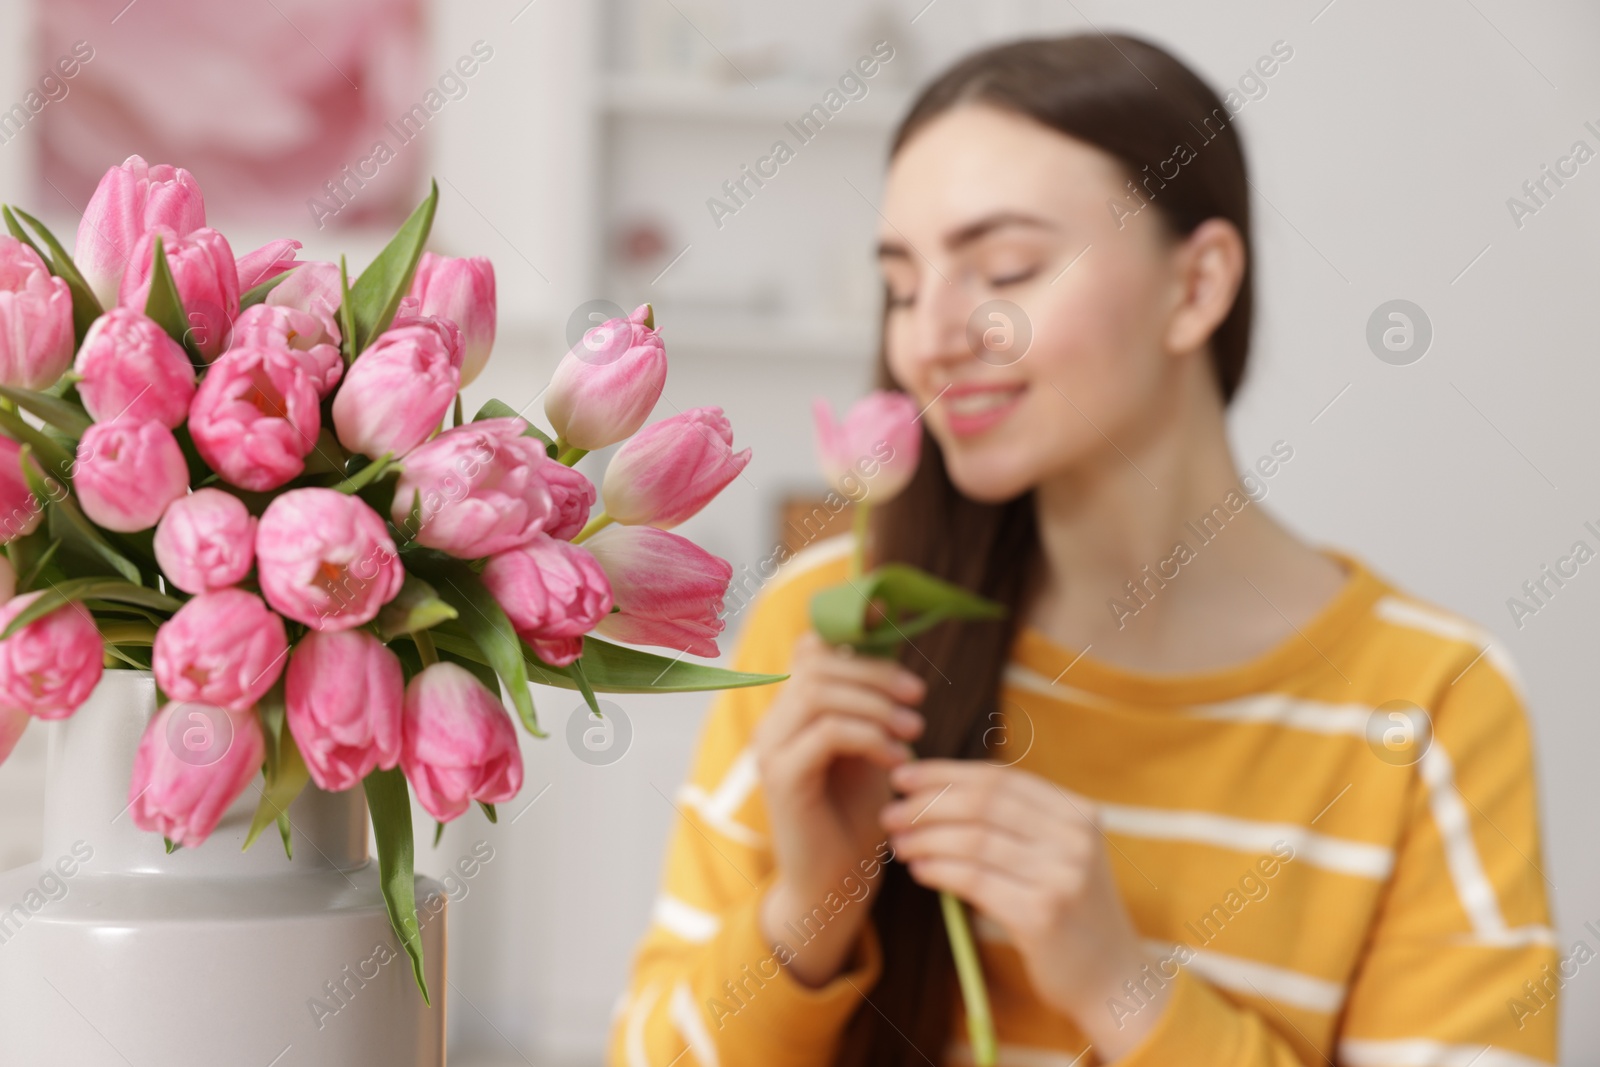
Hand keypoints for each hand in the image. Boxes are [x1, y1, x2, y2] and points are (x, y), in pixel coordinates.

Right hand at [753, 632, 925, 985]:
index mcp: (792, 711)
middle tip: (917, 695)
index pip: (810, 649)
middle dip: (873, 672)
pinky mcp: (782, 778)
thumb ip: (872, 704)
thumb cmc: (857, 816)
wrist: (836, 884)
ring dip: (875, 704)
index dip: (848, 628)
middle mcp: (773, 723)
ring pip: (818, 693)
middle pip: (816, 664)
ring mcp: (771, 749)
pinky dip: (868, 736)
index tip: (891, 621)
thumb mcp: (872, 747)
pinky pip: (826, 734)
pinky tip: (895, 757)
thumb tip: (893, 649)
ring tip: (913, 728)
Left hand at [881, 760, 1171, 1057]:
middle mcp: (1074, 838)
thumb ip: (1015, 822)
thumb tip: (936, 792)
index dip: (945, 774)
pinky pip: (975, 881)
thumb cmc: (1070, 912)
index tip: (903, 778)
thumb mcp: (1058, 854)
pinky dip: (940, 870)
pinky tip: (920, 870)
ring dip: (927, 839)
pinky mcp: (1043, 915)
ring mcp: (1062, 875)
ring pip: (974, 840)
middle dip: (928, 804)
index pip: (1000, 778)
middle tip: (891, 813)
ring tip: (900, 844)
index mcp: (1077, 813)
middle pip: (983, 803)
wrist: (1112, 979)